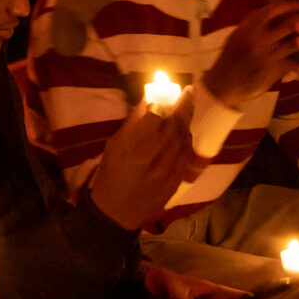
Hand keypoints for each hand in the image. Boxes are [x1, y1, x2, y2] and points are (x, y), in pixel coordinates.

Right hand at [87, 101, 201, 229]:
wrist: (116, 211)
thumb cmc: (109, 175)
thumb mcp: (114, 145)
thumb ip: (133, 123)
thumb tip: (149, 100)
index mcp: (134, 144)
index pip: (158, 114)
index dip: (170, 98)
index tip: (178, 87)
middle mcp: (154, 155)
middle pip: (176, 124)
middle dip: (184, 106)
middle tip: (189, 93)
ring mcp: (168, 169)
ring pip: (184, 138)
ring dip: (186, 122)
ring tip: (184, 112)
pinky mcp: (177, 180)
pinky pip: (187, 154)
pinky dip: (186, 140)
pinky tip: (183, 135)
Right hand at [202, 0, 298, 107]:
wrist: (223, 84)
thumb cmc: (230, 59)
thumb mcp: (237, 37)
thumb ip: (251, 25)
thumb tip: (267, 12)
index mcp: (247, 27)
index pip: (272, 10)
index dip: (290, 5)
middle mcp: (258, 37)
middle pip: (289, 23)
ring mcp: (267, 54)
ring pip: (296, 41)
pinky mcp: (275, 69)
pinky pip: (296, 60)